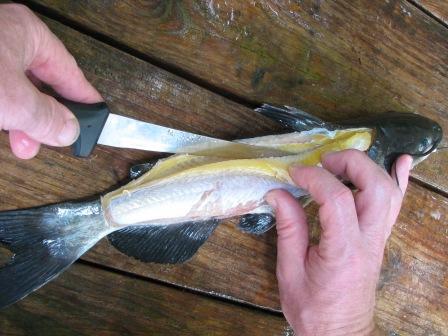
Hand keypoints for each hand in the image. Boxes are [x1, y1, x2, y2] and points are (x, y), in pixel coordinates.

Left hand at [0, 4, 101, 158]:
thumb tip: (70, 131)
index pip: (69, 72)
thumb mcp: (12, 99)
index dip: (84, 98)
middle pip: (42, 85)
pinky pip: (1, 93)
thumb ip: (45, 117)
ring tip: (26, 145)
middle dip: (48, 118)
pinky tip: (8, 131)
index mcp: (27, 33)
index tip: (97, 117)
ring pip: (18, 92)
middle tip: (59, 138)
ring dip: (24, 123)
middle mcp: (8, 39)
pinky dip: (6, 115)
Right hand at [266, 150, 412, 334]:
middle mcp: (368, 242)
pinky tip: (399, 162)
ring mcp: (378, 240)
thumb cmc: (312, 309)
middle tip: (323, 161)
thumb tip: (278, 192)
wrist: (338, 334)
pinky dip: (399, 181)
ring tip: (340, 162)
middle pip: (376, 188)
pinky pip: (396, 206)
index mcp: (343, 251)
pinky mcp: (378, 241)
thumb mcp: (290, 271)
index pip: (337, 200)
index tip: (294, 174)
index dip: (314, 178)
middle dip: (350, 163)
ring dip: (368, 168)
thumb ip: (288, 228)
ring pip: (390, 193)